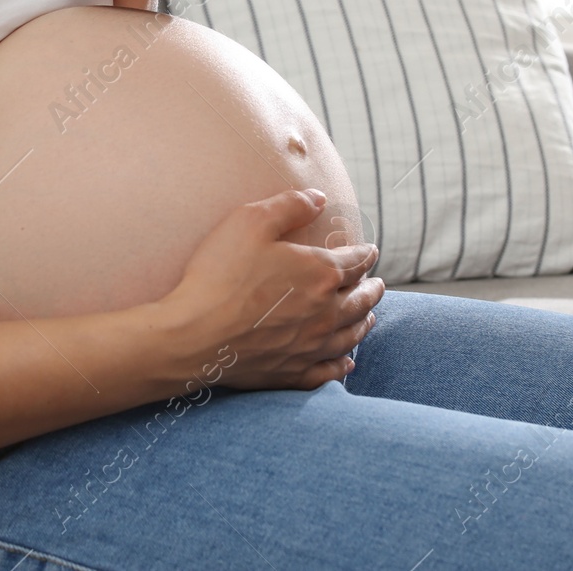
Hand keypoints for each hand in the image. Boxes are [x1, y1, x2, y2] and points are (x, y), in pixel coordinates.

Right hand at [156, 188, 383, 390]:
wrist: (194, 335)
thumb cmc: (220, 273)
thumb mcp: (250, 222)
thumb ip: (289, 206)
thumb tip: (320, 198)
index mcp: (321, 273)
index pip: (355, 261)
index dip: (366, 254)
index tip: (370, 251)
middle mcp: (326, 312)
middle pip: (361, 300)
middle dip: (372, 289)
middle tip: (377, 285)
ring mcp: (312, 347)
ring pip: (351, 335)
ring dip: (364, 323)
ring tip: (369, 317)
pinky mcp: (294, 373)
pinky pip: (330, 371)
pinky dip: (344, 365)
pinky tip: (347, 362)